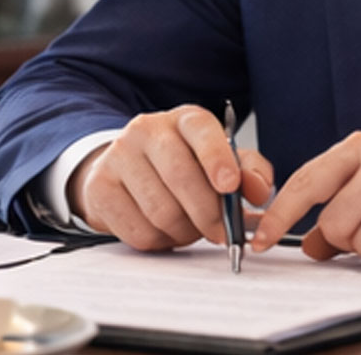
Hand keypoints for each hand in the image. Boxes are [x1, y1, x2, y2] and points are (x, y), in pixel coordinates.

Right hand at [67, 104, 272, 250]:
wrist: (128, 169)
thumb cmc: (185, 164)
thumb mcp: (222, 159)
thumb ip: (250, 172)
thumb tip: (261, 191)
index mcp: (186, 119)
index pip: (202, 131)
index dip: (217, 159)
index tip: (231, 187)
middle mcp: (148, 130)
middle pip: (181, 177)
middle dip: (209, 214)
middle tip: (224, 233)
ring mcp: (119, 157)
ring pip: (160, 210)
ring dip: (186, 231)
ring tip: (194, 230)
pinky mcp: (99, 188)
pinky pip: (137, 230)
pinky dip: (161, 241)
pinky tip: (168, 232)